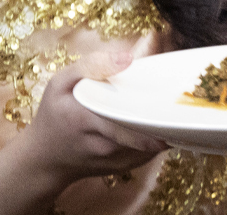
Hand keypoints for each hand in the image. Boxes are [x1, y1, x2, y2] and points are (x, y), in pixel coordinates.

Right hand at [4, 47, 167, 184]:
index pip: (128, 117)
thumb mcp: (59, 84)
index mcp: (87, 119)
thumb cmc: (54, 116)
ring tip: (172, 108)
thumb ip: (91, 66)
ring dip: (165, 126)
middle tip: (181, 101)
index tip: (174, 97)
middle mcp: (103, 145)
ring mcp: (115, 160)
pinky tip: (158, 122)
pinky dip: (159, 137)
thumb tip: (127, 58)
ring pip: (154, 143)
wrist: (45, 159)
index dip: (154, 110)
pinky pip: (150, 152)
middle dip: (166, 118)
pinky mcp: (124, 168)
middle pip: (147, 131)